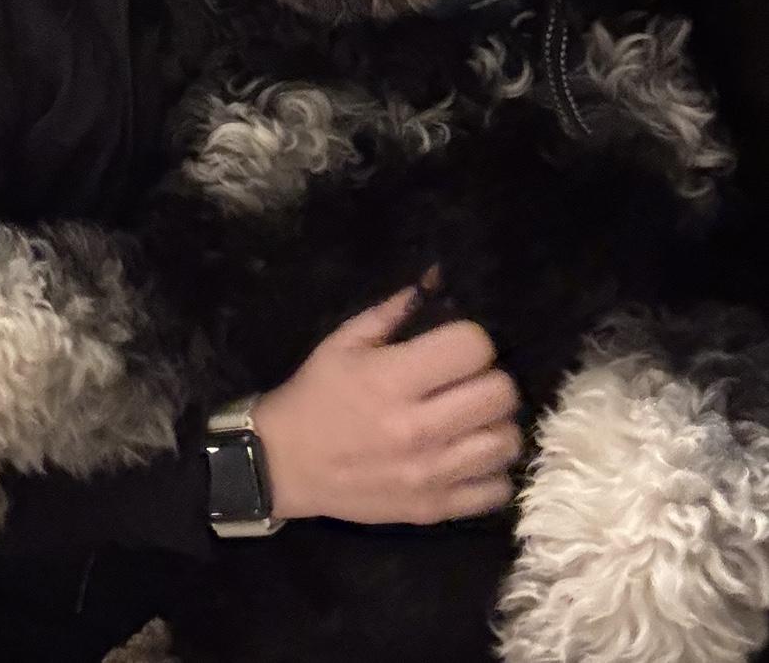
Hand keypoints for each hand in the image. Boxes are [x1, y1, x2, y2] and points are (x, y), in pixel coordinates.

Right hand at [250, 283, 521, 525]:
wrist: (284, 463)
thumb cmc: (316, 395)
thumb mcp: (342, 342)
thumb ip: (391, 313)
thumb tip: (436, 283)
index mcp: (391, 379)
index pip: (472, 348)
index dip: (471, 339)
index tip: (455, 345)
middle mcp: (417, 427)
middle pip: (500, 394)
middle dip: (491, 378)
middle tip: (470, 380)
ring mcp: (430, 474)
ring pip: (508, 442)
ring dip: (496, 424)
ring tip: (473, 418)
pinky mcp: (435, 509)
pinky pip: (498, 490)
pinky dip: (493, 470)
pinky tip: (470, 455)